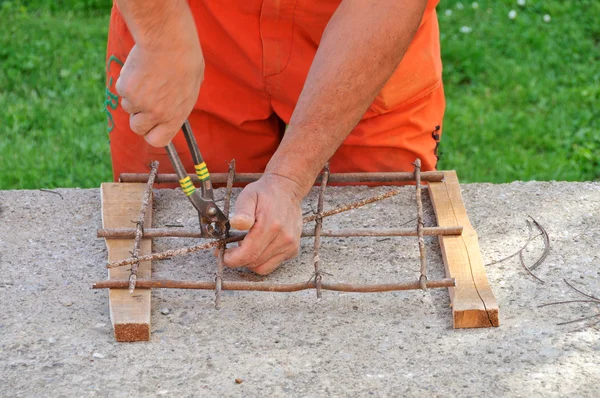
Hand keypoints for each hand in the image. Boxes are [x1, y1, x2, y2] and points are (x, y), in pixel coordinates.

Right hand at [115, 16, 202, 146]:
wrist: (168, 40)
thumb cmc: (185, 59)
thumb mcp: (192, 88)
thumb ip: (179, 104)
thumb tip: (172, 111)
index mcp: (176, 116)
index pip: (158, 141)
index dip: (152, 134)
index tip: (151, 127)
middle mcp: (157, 114)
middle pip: (137, 128)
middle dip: (138, 117)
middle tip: (144, 100)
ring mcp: (140, 103)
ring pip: (128, 107)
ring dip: (133, 96)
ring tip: (147, 76)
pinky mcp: (126, 89)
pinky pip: (122, 90)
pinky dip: (127, 81)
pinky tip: (139, 68)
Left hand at [223, 174, 303, 274]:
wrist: (287, 189)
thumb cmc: (266, 193)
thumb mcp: (248, 196)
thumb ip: (242, 212)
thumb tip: (237, 224)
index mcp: (271, 226)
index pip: (248, 254)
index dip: (232, 259)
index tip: (224, 254)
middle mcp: (283, 238)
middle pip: (254, 263)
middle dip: (239, 260)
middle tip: (232, 249)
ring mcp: (290, 245)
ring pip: (263, 268)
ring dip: (250, 261)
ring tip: (246, 247)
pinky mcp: (293, 249)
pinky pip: (273, 264)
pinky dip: (262, 260)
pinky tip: (258, 246)